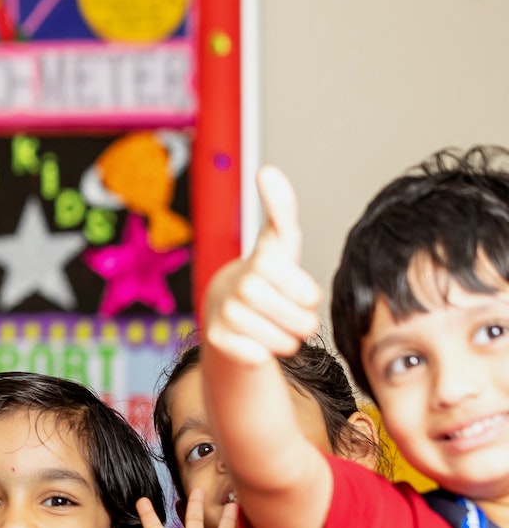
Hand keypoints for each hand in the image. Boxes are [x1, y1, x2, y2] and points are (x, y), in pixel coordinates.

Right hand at [203, 167, 320, 366]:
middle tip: (282, 311)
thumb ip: (281, 208)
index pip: (311, 296)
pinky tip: (251, 341)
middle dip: (300, 322)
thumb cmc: (262, 276)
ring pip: (285, 343)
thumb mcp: (279, 242)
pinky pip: (259, 357)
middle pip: (302, 322)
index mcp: (261, 263)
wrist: (222, 310)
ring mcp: (226, 314)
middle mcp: (240, 287)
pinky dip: (261, 354)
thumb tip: (267, 169)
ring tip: (269, 325)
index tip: (290, 288)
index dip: (308, 298)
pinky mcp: (216, 340)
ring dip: (284, 339)